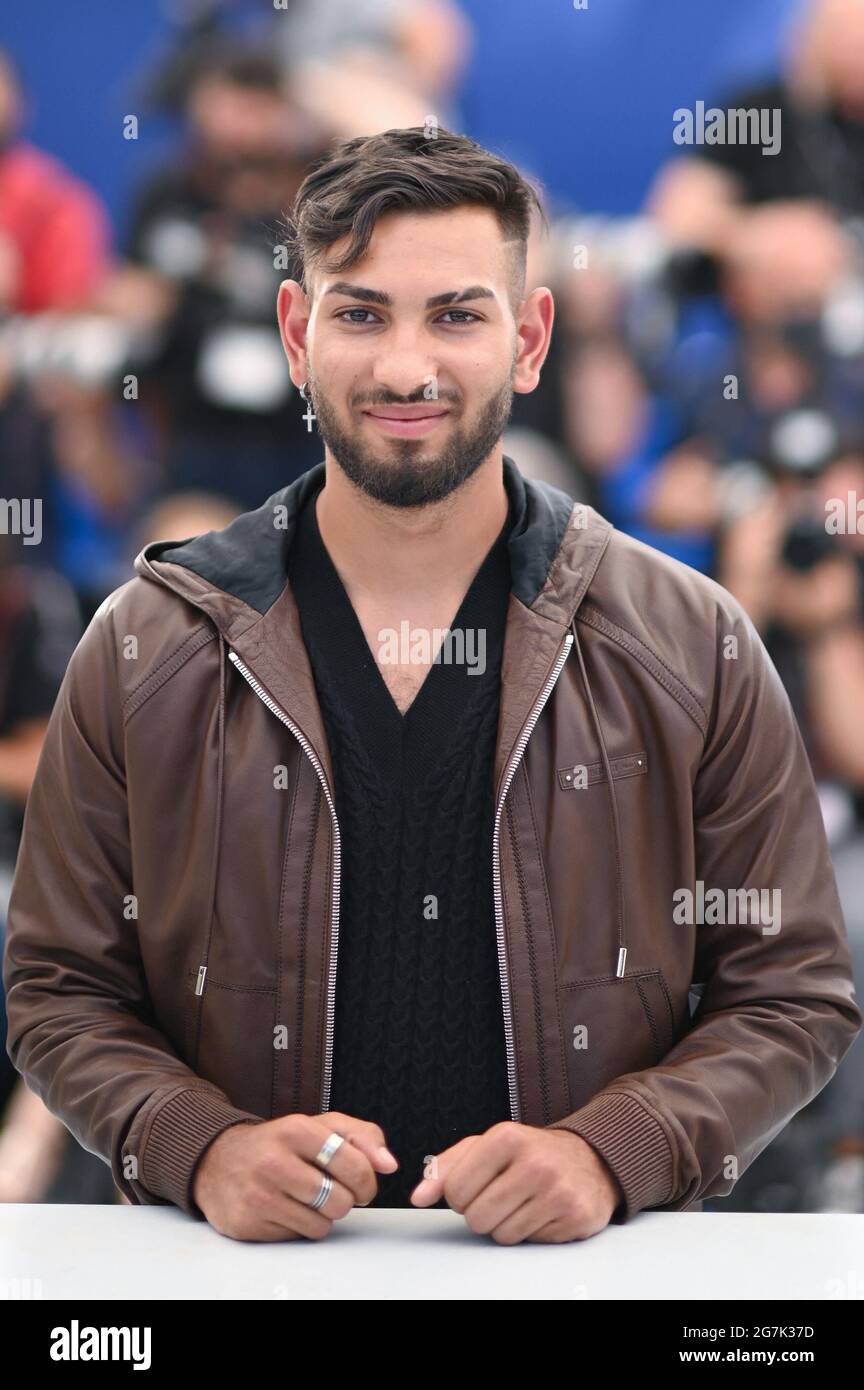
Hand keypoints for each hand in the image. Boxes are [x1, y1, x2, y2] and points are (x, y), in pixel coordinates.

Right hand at [191, 1111, 397, 1240]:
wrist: (217, 1161)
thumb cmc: (278, 1144)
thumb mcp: (320, 1126)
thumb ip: (362, 1136)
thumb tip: (389, 1165)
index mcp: (297, 1130)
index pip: (356, 1166)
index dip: (367, 1181)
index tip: (361, 1183)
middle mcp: (275, 1161)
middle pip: (341, 1201)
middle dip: (345, 1199)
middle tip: (332, 1190)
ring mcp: (259, 1195)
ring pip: (322, 1224)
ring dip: (323, 1215)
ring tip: (308, 1197)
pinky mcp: (249, 1223)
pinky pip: (298, 1236)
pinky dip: (300, 1226)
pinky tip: (286, 1208)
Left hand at [409, 1121, 622, 1243]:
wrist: (590, 1159)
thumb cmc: (529, 1153)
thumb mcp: (486, 1146)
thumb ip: (446, 1167)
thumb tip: (418, 1196)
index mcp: (507, 1137)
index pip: (456, 1189)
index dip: (461, 1195)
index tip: (477, 1184)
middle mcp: (534, 1162)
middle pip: (477, 1217)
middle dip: (482, 1212)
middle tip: (500, 1195)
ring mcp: (557, 1191)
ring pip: (501, 1235)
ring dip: (505, 1224)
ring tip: (521, 1202)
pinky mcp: (574, 1216)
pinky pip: (529, 1241)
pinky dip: (529, 1231)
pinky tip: (541, 1210)